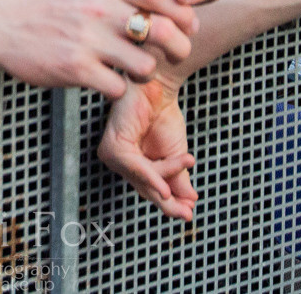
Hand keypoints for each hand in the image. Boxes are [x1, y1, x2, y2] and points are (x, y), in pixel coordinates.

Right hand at [0, 0, 196, 97]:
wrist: (0, 21)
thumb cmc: (50, 5)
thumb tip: (167, 0)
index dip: (182, 11)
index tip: (188, 25)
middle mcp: (100, 11)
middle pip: (161, 30)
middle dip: (179, 47)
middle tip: (176, 55)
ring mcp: (88, 41)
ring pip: (145, 65)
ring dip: (146, 73)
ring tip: (136, 73)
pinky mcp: (75, 69)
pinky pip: (117, 87)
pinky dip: (119, 90)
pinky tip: (109, 84)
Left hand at [98, 79, 196, 219]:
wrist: (160, 86)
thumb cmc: (164, 115)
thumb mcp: (177, 153)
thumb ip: (178, 178)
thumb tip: (189, 202)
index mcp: (136, 165)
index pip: (152, 189)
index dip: (170, 204)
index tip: (189, 214)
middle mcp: (122, 162)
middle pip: (146, 188)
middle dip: (168, 203)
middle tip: (187, 213)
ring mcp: (114, 155)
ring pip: (142, 179)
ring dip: (166, 181)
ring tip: (184, 194)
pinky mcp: (112, 147)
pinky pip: (133, 168)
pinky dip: (151, 177)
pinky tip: (165, 188)